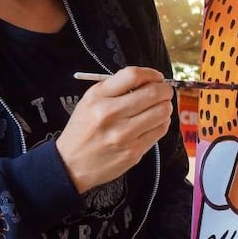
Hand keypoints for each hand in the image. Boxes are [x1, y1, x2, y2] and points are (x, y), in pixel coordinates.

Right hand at [56, 66, 173, 193]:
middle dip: (165, 90)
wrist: (71, 164)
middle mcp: (110, 114)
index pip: (133, 75)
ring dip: (166, 106)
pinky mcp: (133, 151)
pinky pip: (160, 130)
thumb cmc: (83, 130)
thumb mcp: (89, 101)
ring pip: (162, 112)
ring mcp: (123, 135)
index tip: (156, 77)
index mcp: (98, 98)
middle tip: (164, 92)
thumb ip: (116, 87)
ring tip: (159, 108)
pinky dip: (162, 123)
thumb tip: (148, 80)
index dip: (151, 74)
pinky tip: (154, 122)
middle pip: (153, 93)